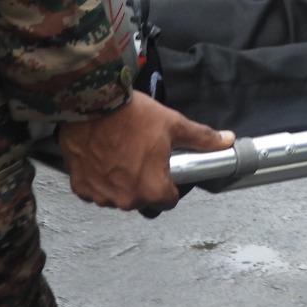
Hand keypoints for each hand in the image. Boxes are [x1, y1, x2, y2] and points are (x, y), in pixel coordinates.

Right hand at [58, 92, 231, 212]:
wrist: (92, 104)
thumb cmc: (132, 115)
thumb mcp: (173, 124)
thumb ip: (201, 138)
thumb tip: (226, 140)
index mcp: (151, 188)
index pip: (168, 201)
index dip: (171, 186)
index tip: (167, 172)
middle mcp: (125, 199)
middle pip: (142, 200)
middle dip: (145, 183)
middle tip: (143, 157)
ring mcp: (100, 195)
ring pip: (117, 196)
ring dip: (121, 182)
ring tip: (122, 154)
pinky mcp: (80, 187)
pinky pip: (95, 190)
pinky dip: (99, 179)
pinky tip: (103, 158)